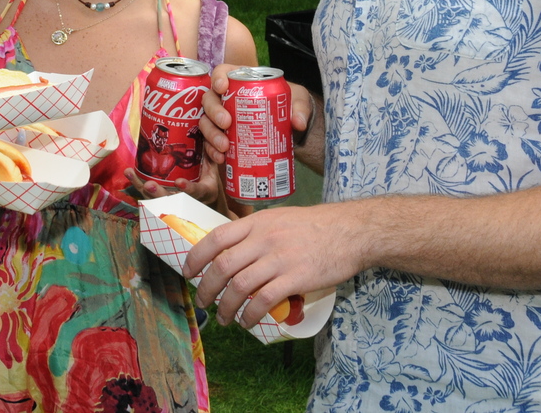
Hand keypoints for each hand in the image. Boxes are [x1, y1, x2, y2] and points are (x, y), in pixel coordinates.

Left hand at [123, 161, 222, 205]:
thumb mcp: (216, 164)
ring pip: (156, 198)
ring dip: (141, 187)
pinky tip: (129, 172)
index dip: (188, 189)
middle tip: (149, 185)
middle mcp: (188, 200)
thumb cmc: (210, 174)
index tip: (179, 183)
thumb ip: (213, 151)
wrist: (206, 192)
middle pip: (171, 201)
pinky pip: (147, 193)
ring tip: (131, 174)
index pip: (197, 192)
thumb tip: (212, 132)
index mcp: (204, 191)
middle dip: (158, 194)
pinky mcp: (161, 196)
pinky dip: (137, 182)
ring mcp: (173, 200)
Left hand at [184, 202, 361, 326]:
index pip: (216, 237)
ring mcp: (280, 258)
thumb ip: (257, 232)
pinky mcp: (296, 278)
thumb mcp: (280, 218)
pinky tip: (247, 321)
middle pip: (223, 265)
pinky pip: (263, 300)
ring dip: (226, 307)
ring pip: (239, 286)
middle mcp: (264, 239)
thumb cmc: (316, 226)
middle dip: (207, 288)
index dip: (196, 256)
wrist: (351, 231)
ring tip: (225, 318)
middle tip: (204, 301)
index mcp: (258, 223)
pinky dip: (250, 314)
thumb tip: (233, 250)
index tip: (188, 272)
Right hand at [200, 65, 316, 164]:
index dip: (217, 78)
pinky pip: (209, 143)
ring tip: (224, 146)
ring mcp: (220, 119)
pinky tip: (221, 158)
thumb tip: (298, 123)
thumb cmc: (288, 105)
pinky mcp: (221, 137)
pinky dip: (212, 150)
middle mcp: (226, 99)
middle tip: (227, 123)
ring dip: (211, 133)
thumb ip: (300, 108)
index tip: (222, 88)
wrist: (288, 129)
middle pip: (209, 99)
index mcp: (240, 82)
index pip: (222, 73)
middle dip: (214, 111)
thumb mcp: (298, 100)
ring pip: (206, 122)